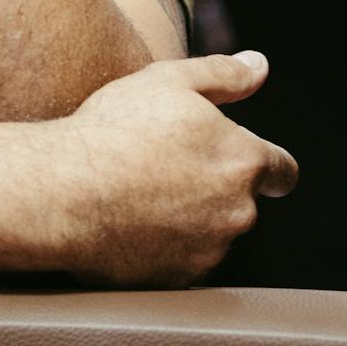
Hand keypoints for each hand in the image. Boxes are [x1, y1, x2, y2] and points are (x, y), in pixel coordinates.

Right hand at [48, 52, 297, 286]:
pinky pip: (182, 259)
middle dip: (216, 186)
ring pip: (212, 232)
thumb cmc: (114, 131)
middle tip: (166, 165)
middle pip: (242, 201)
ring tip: (141, 191)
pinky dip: (165, 244)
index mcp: (242, 160)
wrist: (63, 192)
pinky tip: (130, 220)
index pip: (283, 171)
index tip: (245, 163)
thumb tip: (258, 66)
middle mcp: (238, 212)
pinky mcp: (178, 280)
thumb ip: (224, 74)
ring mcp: (209, 251)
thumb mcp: (168, 80)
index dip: (267, 165)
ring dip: (191, 217)